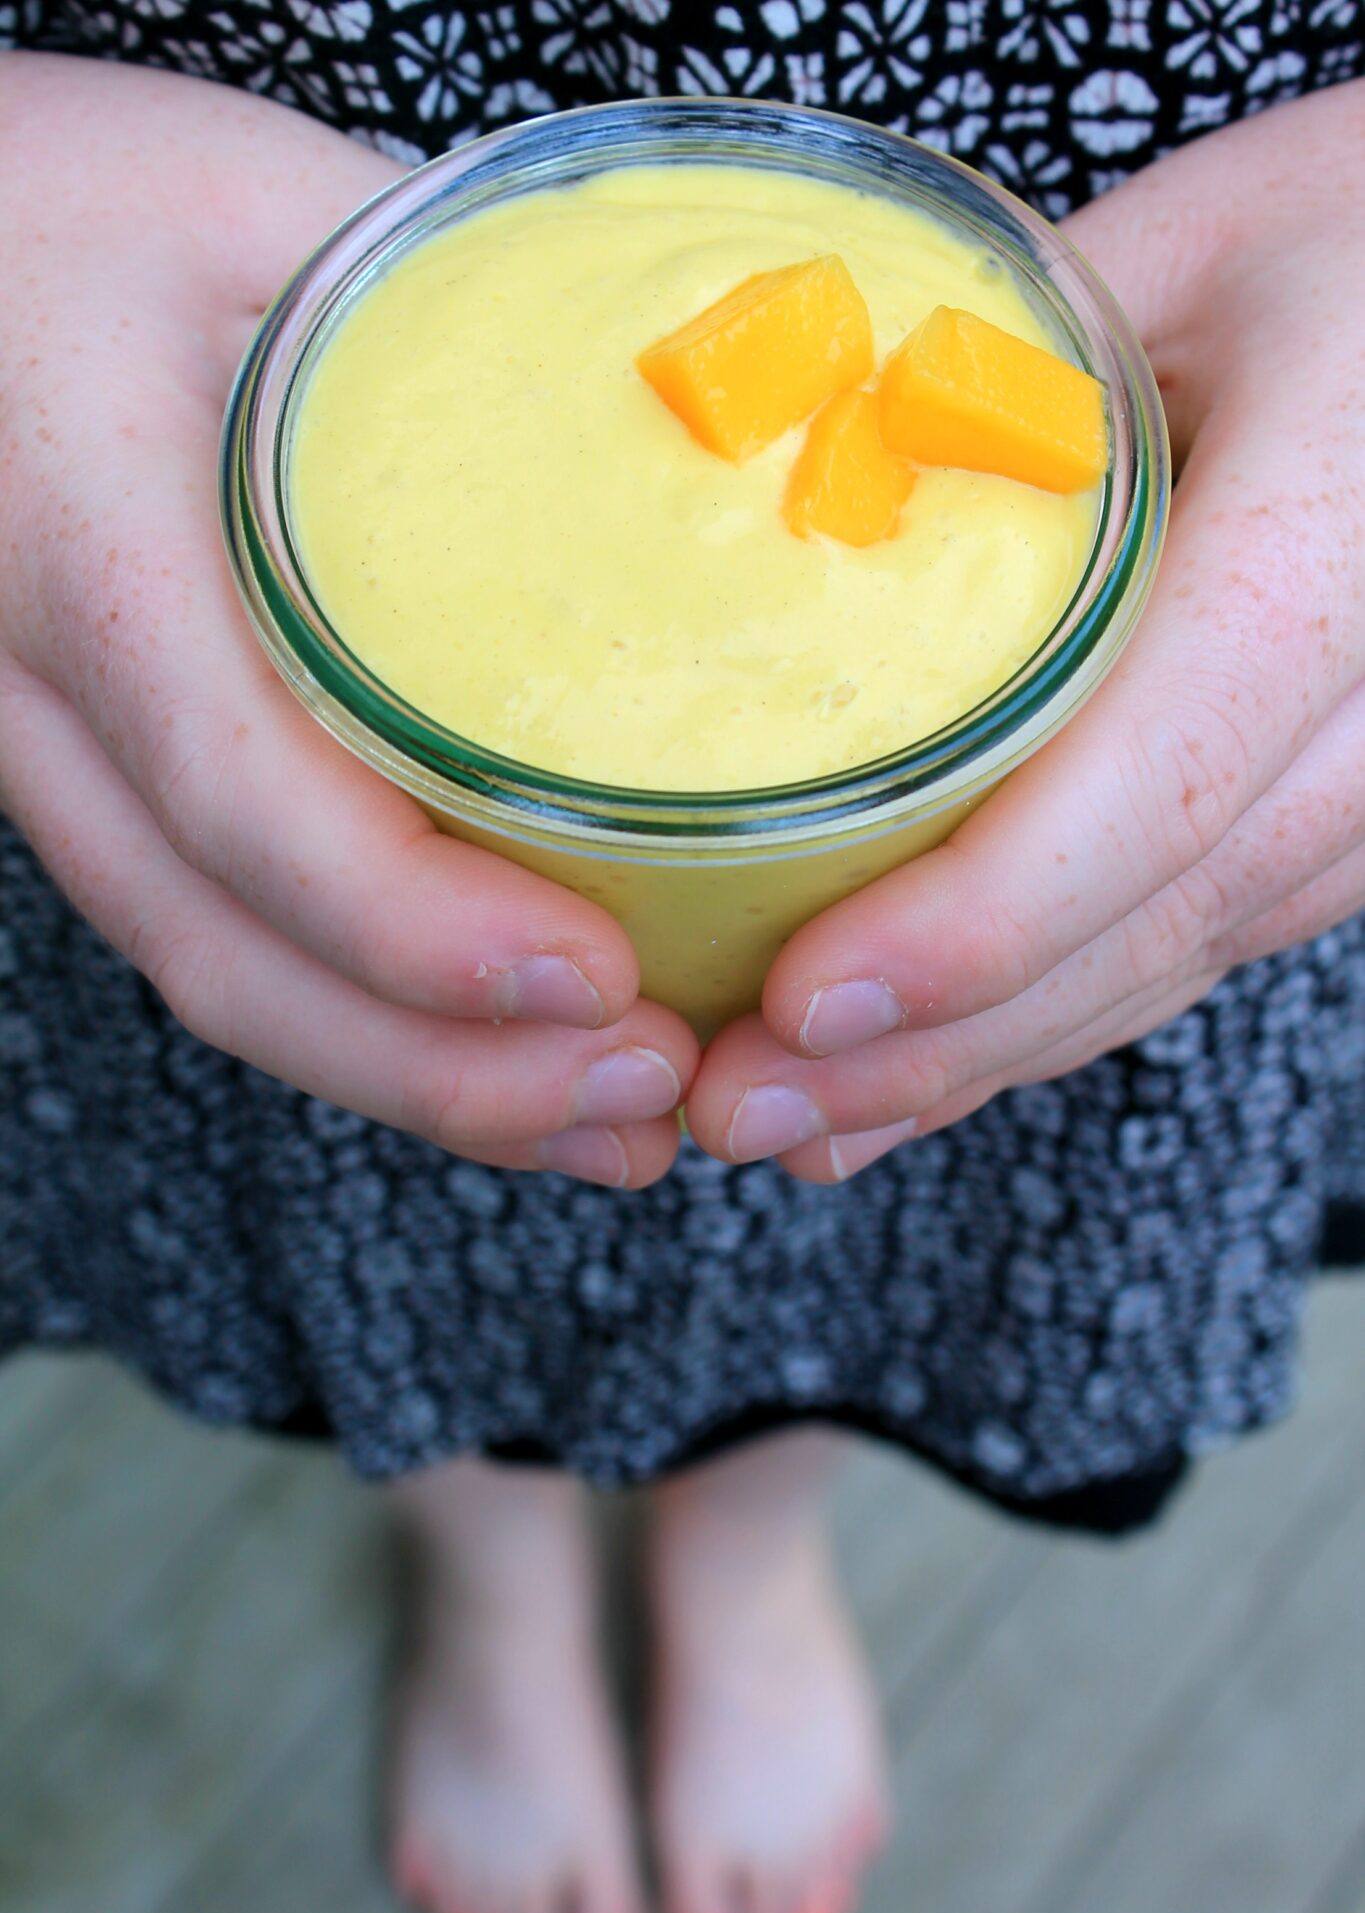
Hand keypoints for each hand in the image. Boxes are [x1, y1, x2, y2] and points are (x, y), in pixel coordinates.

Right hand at [0, 56, 696, 1186]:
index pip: (241, 793)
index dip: (414, 926)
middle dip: (449, 1067)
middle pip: (230, 952)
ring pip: (219, 974)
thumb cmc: (60, 199)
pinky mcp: (101, 773)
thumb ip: (441, 304)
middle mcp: (42, 690)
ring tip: (618, 1121)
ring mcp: (53, 753)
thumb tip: (686, 397)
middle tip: (653, 1093)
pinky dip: (369, 1020)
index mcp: (85, 544)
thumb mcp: (255, 201)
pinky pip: (221, 932)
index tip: (598, 975)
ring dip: (422, 1084)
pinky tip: (506, 1054)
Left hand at [684, 82, 1364, 1181]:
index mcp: (1340, 529)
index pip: (1160, 773)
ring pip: (1174, 962)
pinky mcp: (1346, 814)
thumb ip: (1010, 366)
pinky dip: (1048, 1019)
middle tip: (740, 1104)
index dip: (981, 916)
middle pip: (1154, 919)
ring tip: (791, 1121)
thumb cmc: (1355, 246)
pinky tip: (917, 1072)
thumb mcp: (1190, 243)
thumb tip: (773, 446)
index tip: (799, 997)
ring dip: (978, 1062)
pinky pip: (1196, 944)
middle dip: (938, 1040)